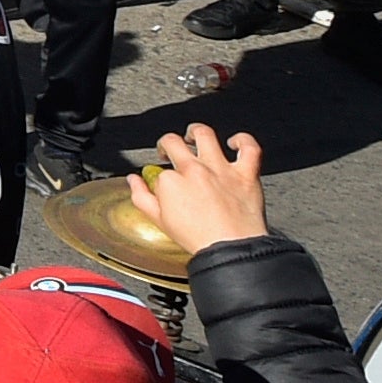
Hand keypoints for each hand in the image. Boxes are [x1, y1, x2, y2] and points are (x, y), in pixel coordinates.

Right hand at [130, 122, 268, 258]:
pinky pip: (248, 147)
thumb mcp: (159, 221)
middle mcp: (194, 169)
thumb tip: (133, 181)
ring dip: (196, 131)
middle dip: (167, 144)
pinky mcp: (245, 174)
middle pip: (174, 142)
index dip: (162, 178)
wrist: (231, 250)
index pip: (161, 171)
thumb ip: (141, 197)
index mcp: (170, 181)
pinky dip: (242, 140)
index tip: (167, 186)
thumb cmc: (199, 240)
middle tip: (168, 151)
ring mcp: (220, 169)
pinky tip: (235, 142)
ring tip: (193, 135)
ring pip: (205, 134)